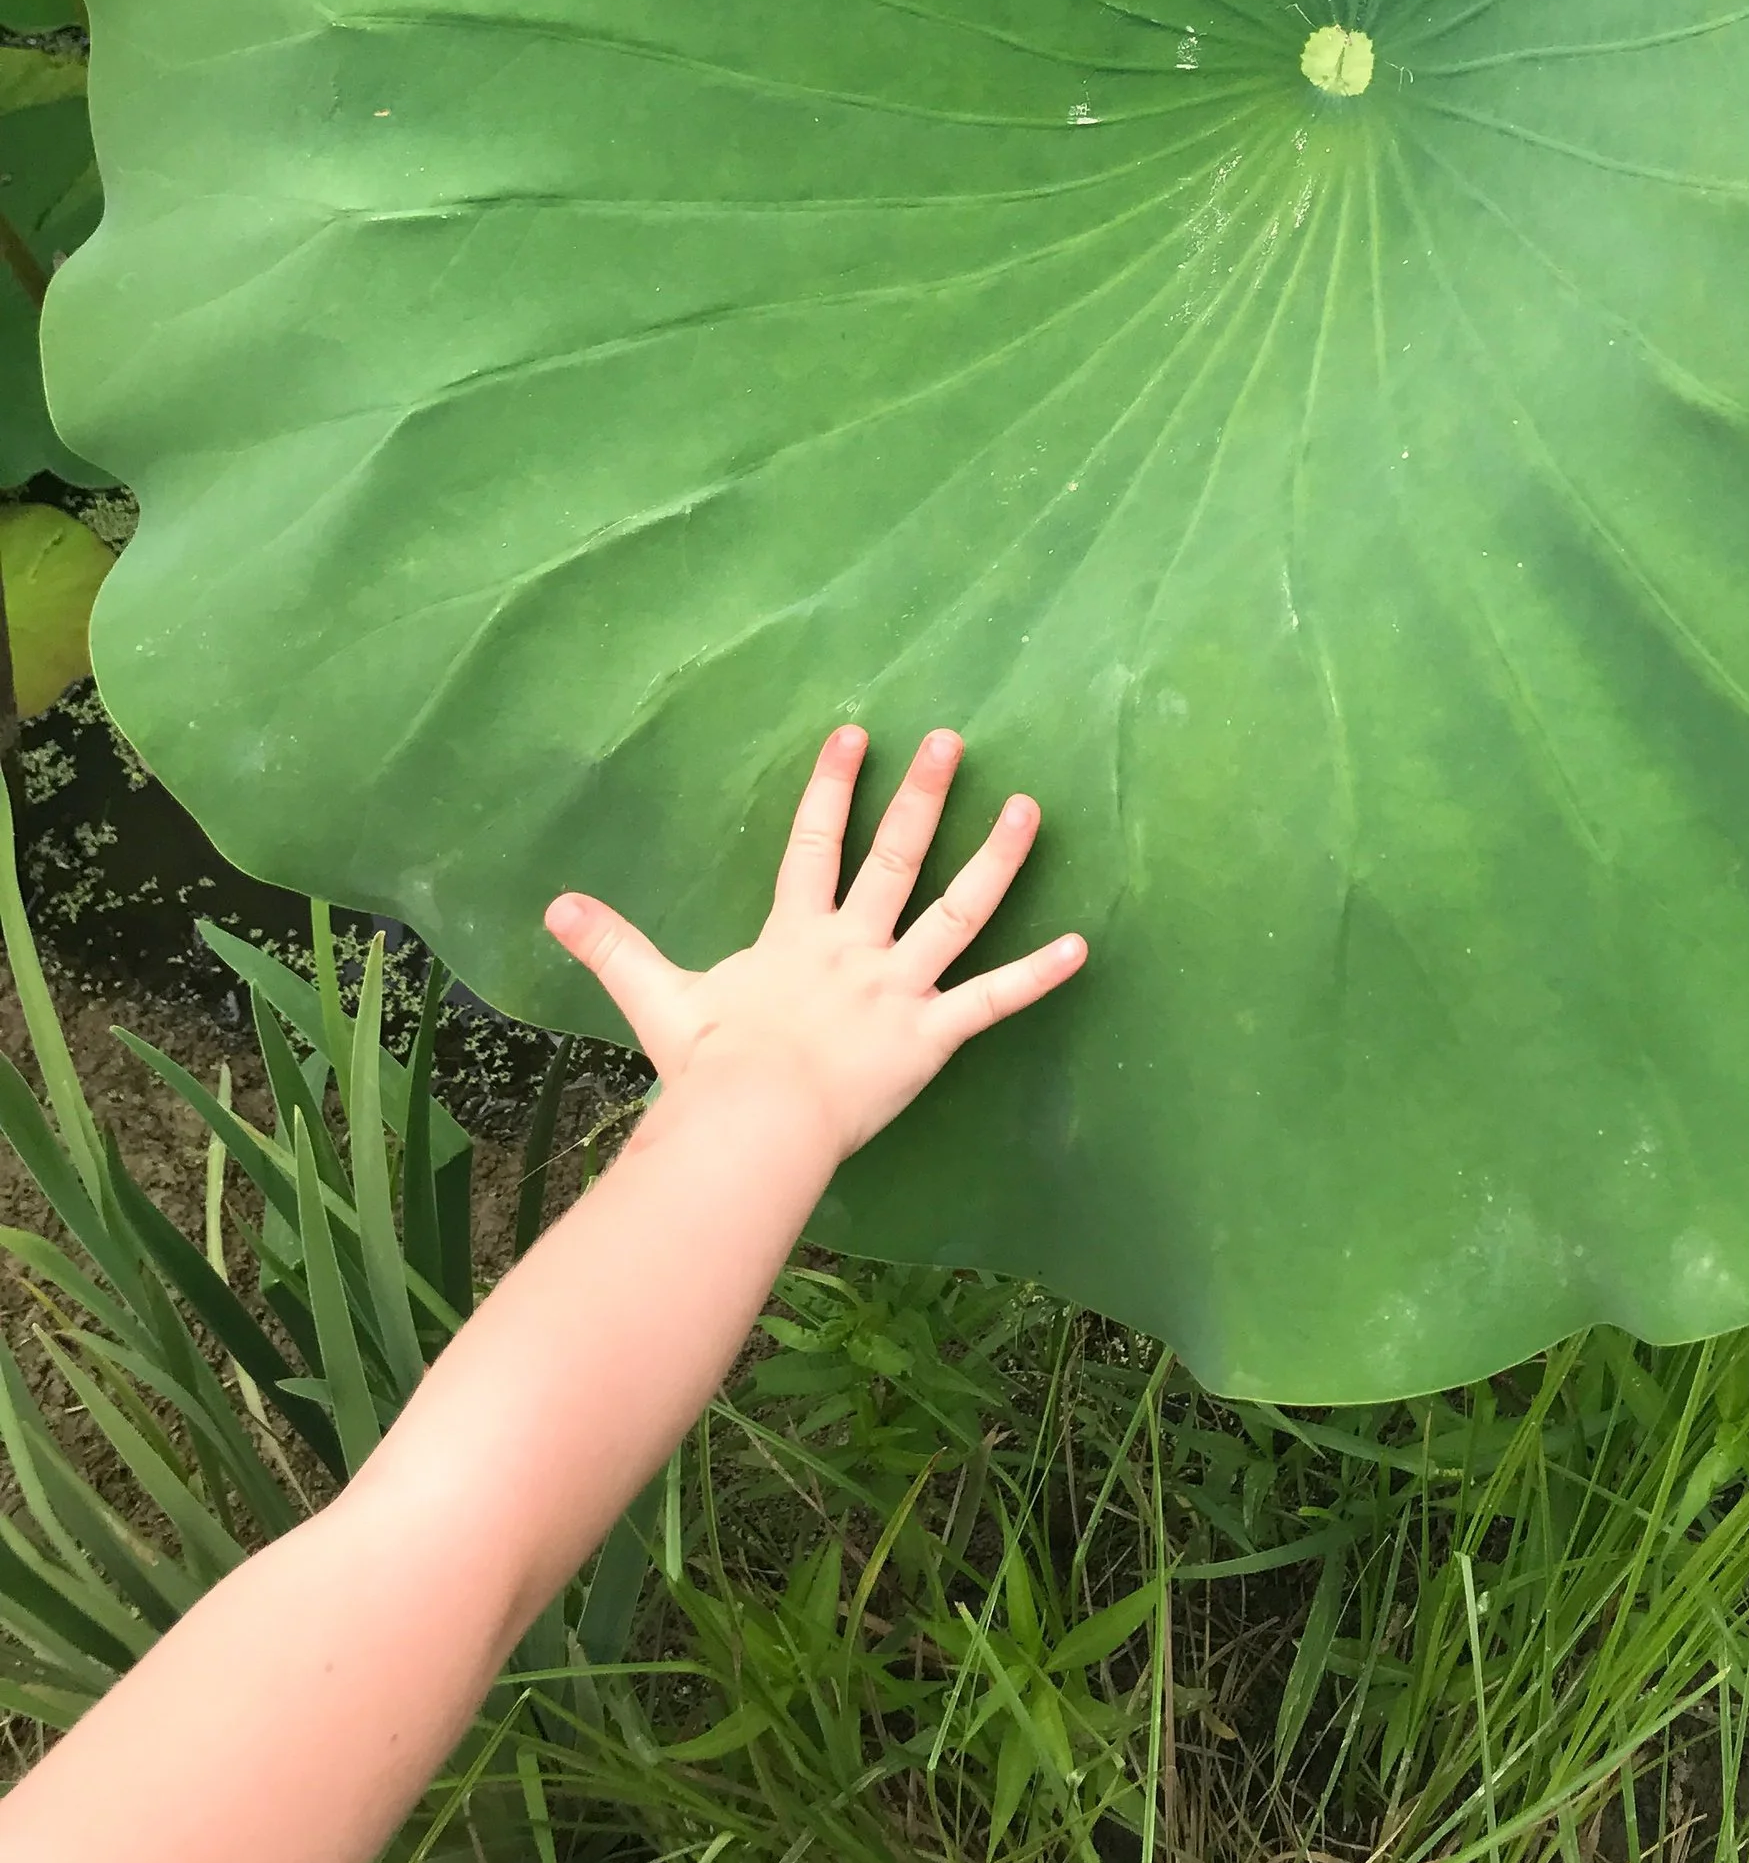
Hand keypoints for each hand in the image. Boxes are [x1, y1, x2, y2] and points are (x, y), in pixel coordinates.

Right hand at [543, 726, 1084, 1171]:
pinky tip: (1080, 948)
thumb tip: (553, 905)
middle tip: (952, 738)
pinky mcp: (928, 1037)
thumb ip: (613, 947)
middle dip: (923, 795)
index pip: (815, 845)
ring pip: (958, 912)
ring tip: (1032, 808)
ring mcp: (897, 988)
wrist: (749, 1129)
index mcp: (796, 937)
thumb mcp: (657, 1000)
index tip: (856, 733)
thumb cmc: (708, 1070)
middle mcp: (854, 948)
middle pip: (895, 858)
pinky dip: (1037, 977)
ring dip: (997, 859)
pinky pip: (991, 1003)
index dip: (833, 787)